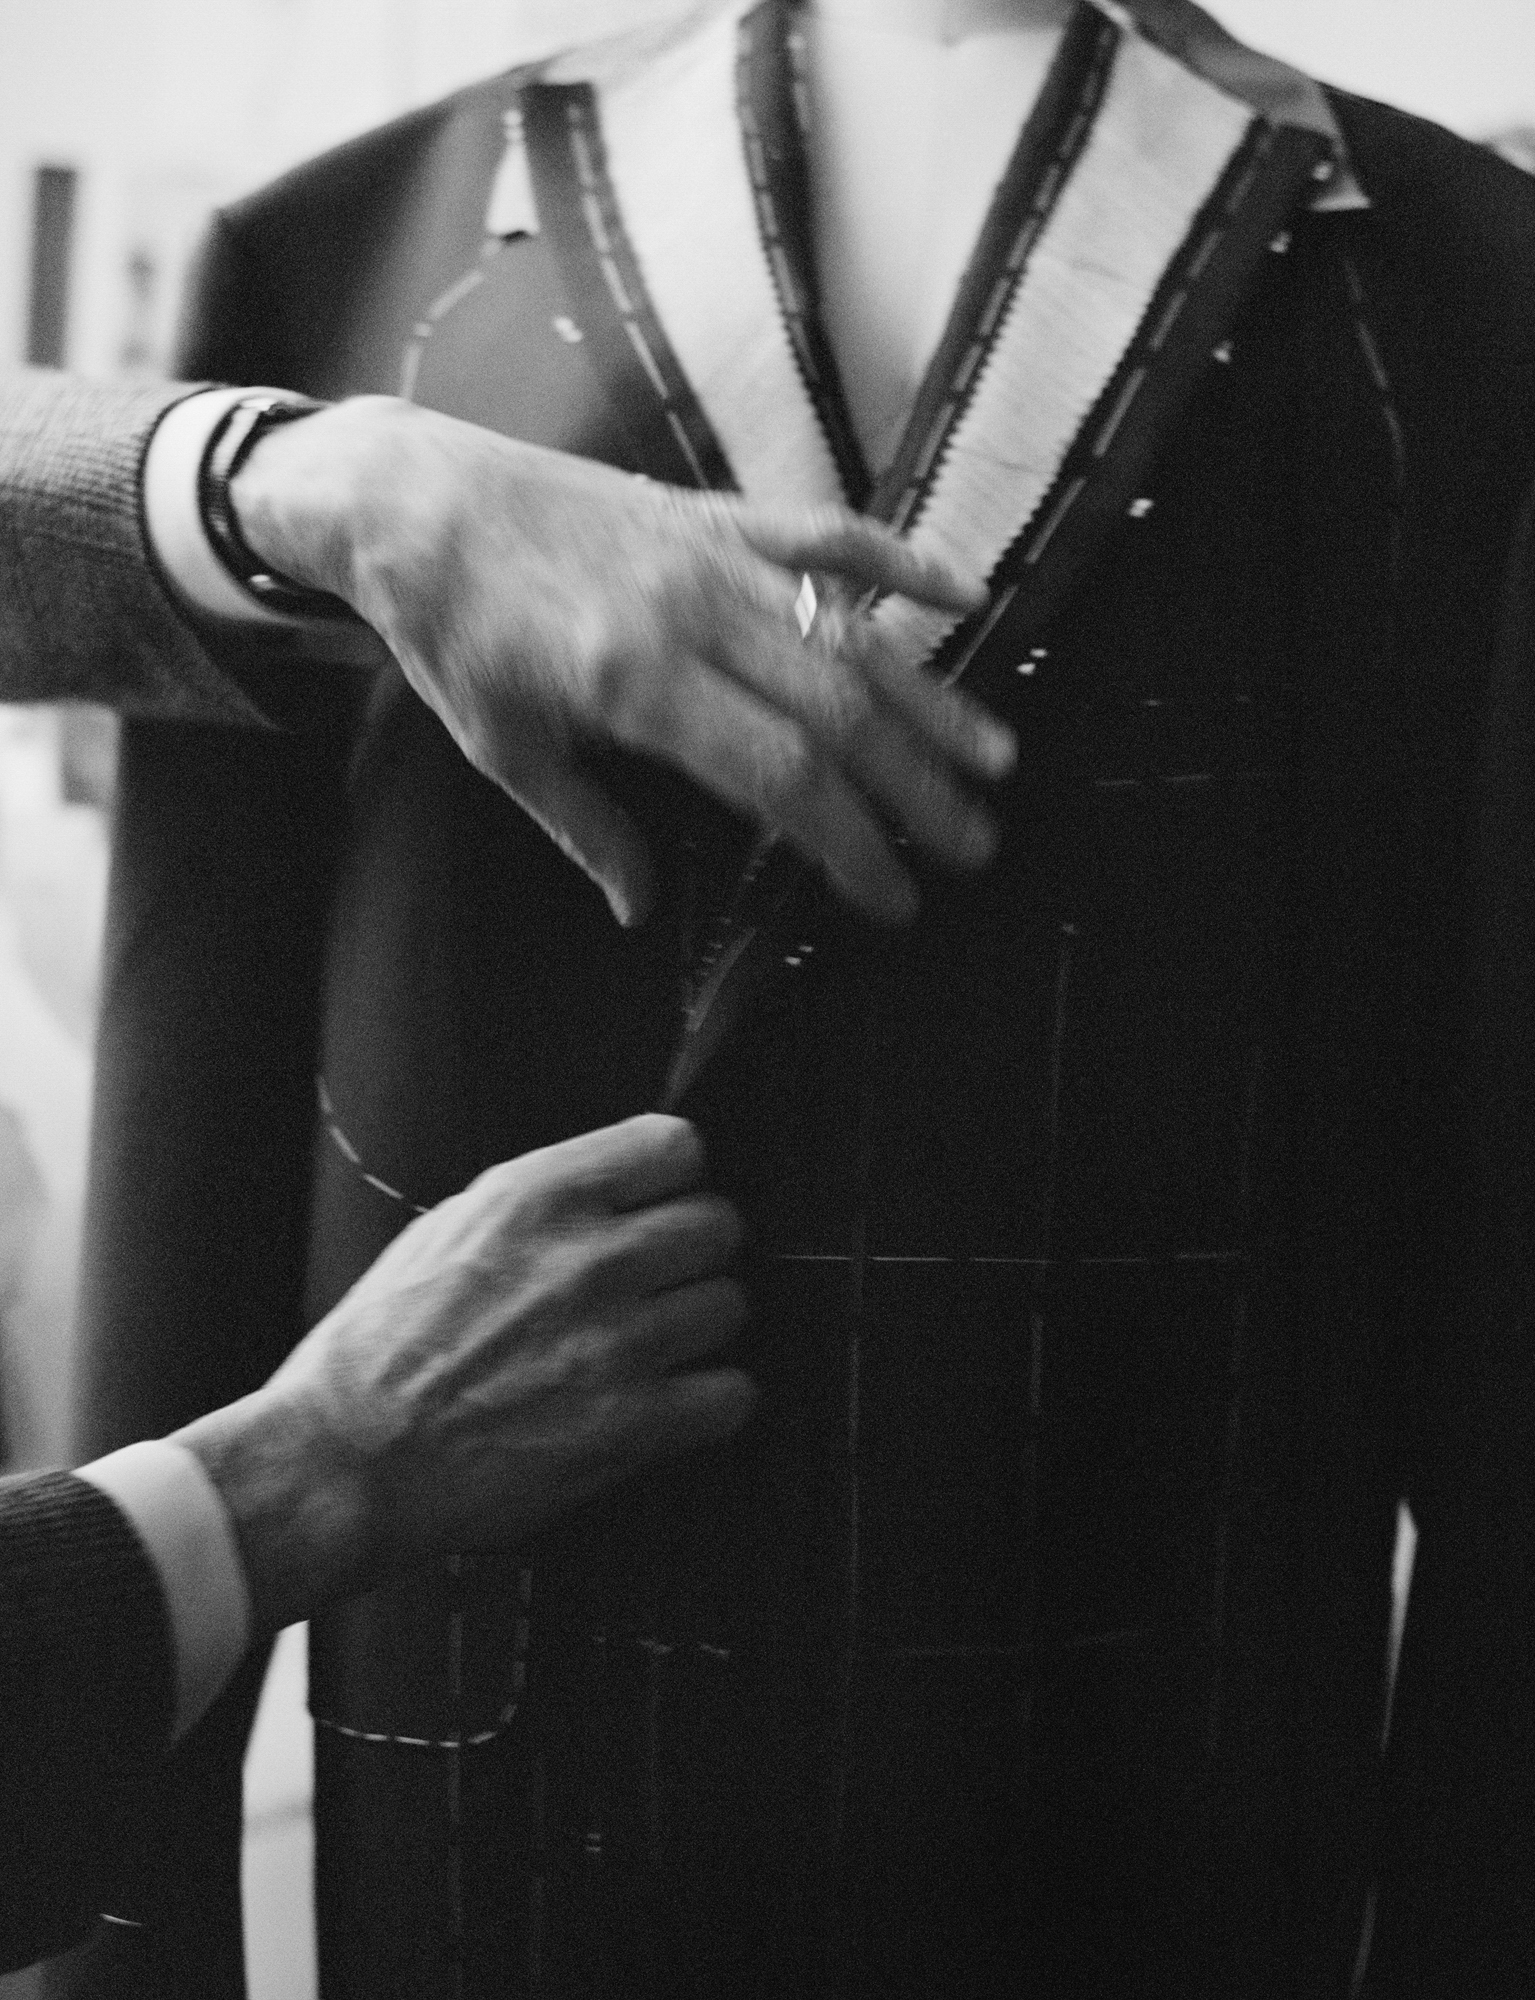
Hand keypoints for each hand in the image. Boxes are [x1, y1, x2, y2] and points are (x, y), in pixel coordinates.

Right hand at [174, 1115, 751, 1632]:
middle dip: (691, 1253)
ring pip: (729, 1305)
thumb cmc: (380, 1351)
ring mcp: (618, 1342)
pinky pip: (732, 1395)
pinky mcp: (633, 1423)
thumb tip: (616, 1192)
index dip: (676, 1178)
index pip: (676, 1147)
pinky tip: (668, 1402)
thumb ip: (543, 1202)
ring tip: (652, 1347)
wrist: (345, 1457)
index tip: (665, 1200)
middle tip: (658, 1282)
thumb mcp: (450, 1228)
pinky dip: (708, 1402)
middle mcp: (589, 1259)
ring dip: (697, 1327)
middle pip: (718, 1224)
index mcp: (538, 1197)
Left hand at [231, 395, 1015, 925]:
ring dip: (932, 700)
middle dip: (915, 788)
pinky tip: (966, 593)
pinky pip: (827, 535)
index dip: (849, 842)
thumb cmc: (453, 632)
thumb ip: (586, 827)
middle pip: (837, 712)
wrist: (415, 500)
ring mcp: (713, 556)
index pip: (778, 776)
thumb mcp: (503, 749)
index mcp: (634, 683)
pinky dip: (900, 562)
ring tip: (994, 758)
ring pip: (850, 632)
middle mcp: (691, 615)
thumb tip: (640, 906)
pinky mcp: (717, 514)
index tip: (892, 894)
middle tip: (974, 846)